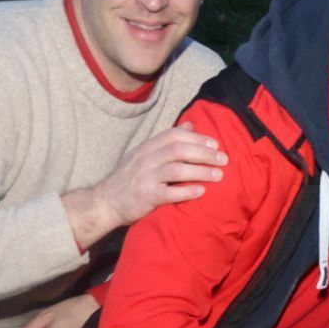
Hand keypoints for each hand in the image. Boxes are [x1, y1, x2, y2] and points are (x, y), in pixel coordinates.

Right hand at [63, 126, 228, 250]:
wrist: (105, 202)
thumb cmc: (129, 178)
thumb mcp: (144, 154)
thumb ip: (166, 141)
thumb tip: (190, 125)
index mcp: (147, 147)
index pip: (174, 135)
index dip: (196, 138)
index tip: (215, 144)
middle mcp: (145, 159)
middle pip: (179, 150)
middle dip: (204, 153)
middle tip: (223, 159)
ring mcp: (145, 178)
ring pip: (177, 169)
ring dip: (201, 171)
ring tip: (219, 175)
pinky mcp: (146, 197)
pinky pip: (169, 193)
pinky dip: (187, 191)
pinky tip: (201, 191)